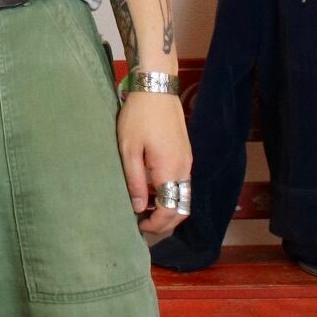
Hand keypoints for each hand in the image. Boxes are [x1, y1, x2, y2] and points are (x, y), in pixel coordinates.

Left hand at [116, 91, 191, 236]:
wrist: (157, 89)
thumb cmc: (138, 117)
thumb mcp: (129, 150)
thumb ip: (135, 181)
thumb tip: (138, 207)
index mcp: (170, 170)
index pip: (170, 210)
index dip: (156, 225)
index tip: (139, 227)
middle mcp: (184, 169)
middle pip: (182, 208)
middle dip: (165, 222)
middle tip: (143, 224)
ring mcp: (187, 161)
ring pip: (184, 196)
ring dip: (168, 209)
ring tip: (145, 210)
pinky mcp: (185, 154)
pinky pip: (183, 183)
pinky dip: (171, 195)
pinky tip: (152, 192)